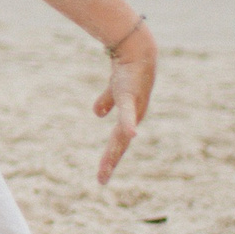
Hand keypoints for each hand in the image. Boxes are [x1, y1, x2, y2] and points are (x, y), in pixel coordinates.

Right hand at [93, 28, 153, 184]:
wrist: (137, 52)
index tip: (102, 177)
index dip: (110, 159)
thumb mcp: (113, 91)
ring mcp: (133, 108)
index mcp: (130, 119)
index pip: (118, 144)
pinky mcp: (129, 96)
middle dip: (110, 162)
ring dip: (115, 150)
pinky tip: (131, 134)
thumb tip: (97, 115)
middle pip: (119, 145)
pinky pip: (127, 112)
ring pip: (122, 134)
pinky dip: (128, 124)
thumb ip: (106, 102)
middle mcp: (134, 117)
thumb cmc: (127, 71)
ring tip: (107, 167)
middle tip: (101, 181)